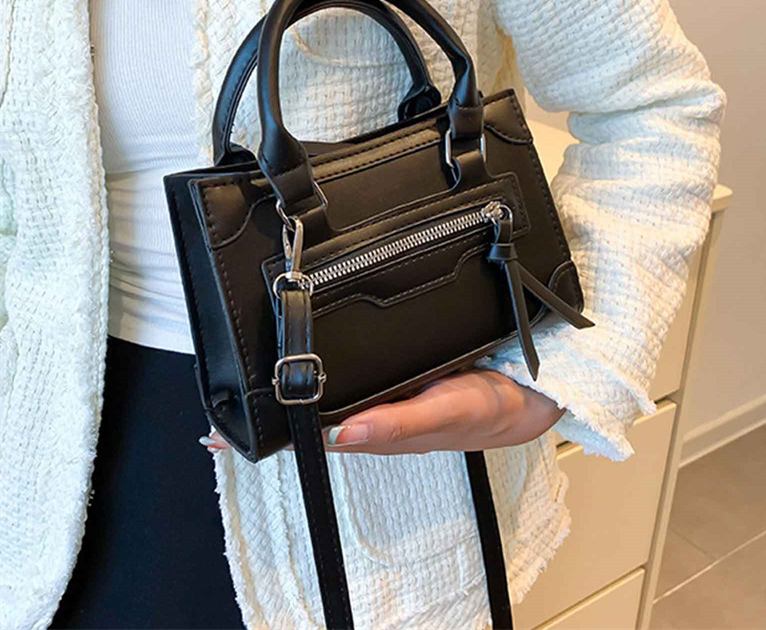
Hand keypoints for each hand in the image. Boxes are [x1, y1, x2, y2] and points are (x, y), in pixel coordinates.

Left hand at [199, 370, 565, 455]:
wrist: (523, 391)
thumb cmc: (485, 409)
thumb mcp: (446, 412)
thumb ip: (398, 424)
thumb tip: (341, 436)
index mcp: (376, 427)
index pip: (311, 433)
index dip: (270, 429)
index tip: (226, 426)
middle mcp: (371, 411)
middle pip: (309, 410)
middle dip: (265, 401)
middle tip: (220, 391)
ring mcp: (379, 392)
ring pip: (325, 390)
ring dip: (287, 380)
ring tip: (246, 369)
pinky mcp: (391, 374)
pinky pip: (349, 371)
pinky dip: (321, 365)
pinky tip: (305, 351)